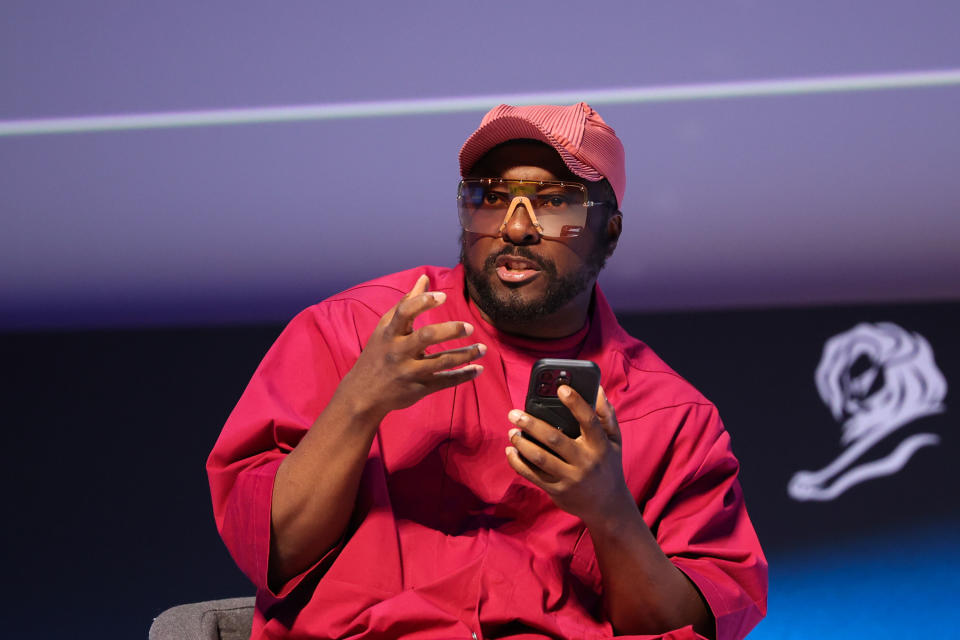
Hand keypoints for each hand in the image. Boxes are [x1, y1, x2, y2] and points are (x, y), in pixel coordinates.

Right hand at [340, 274, 484, 420]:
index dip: (423, 302)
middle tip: (470, 327)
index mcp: (390, 333)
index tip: (442, 297)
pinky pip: (445, 381)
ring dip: (465, 355)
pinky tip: (478, 369)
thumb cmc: (378, 353)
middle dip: (450, 330)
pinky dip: (464, 375)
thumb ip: (407, 303)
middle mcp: (399, 351)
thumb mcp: (385, 328)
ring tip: (483, 349)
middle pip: (426, 337)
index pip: (405, 313)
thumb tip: (424, 278)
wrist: (363, 393)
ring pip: (441, 361)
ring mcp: (410, 371)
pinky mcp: (419, 388)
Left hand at [504, 386, 633, 525]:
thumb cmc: (608, 464)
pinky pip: (533, 476)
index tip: (561, 389)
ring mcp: (570, 478)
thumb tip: (597, 389)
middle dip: (531, 424)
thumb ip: (606, 414)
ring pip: (540, 458)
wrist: (607, 505)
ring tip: (511, 431)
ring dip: (522, 443)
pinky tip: (510, 451)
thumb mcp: (614, 440)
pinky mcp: (557, 490)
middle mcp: (585, 461)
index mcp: (600, 445)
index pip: (589, 420)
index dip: (576, 403)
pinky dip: (518, 463)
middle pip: (554, 439)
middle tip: (514, 413)